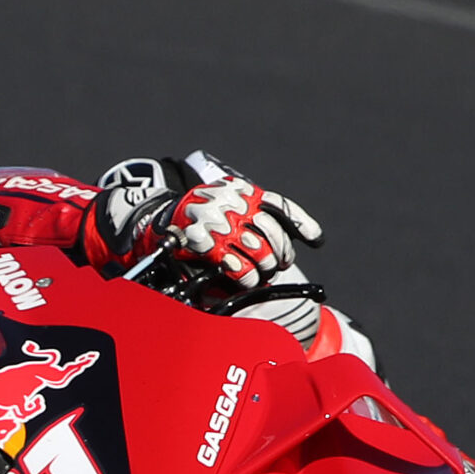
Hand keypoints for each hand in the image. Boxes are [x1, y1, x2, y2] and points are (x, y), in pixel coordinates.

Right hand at [165, 174, 323, 289]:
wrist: (158, 220)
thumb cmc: (200, 217)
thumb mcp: (228, 204)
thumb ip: (255, 214)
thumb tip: (295, 234)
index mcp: (243, 192)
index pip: (280, 207)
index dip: (301, 224)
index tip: (316, 240)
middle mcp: (233, 204)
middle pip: (272, 231)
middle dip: (281, 251)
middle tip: (279, 263)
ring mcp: (220, 223)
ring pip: (259, 249)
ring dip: (266, 266)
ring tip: (264, 273)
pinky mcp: (206, 243)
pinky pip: (236, 265)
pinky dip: (246, 276)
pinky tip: (248, 280)